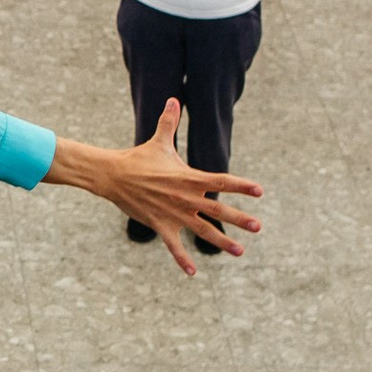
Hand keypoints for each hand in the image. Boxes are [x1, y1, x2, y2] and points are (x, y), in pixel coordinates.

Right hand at [103, 99, 262, 273]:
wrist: (112, 175)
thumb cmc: (138, 158)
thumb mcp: (158, 141)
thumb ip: (169, 123)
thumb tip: (174, 99)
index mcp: (189, 177)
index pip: (222, 181)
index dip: (242, 186)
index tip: (259, 191)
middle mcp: (185, 197)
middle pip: (218, 210)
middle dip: (240, 219)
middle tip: (258, 227)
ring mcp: (173, 213)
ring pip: (203, 231)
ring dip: (222, 242)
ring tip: (240, 251)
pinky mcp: (160, 224)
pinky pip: (174, 245)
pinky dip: (183, 259)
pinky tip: (193, 272)